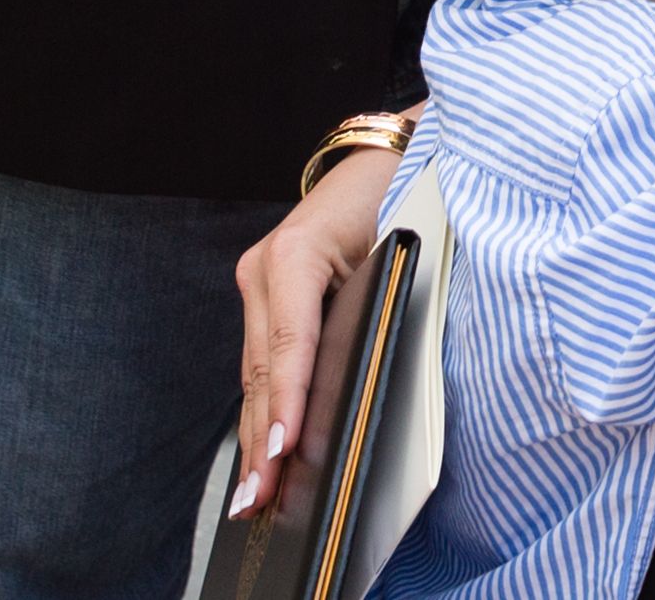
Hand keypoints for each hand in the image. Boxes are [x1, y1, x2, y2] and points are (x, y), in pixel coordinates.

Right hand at [231, 142, 401, 516]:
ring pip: (257, 371)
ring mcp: (257, 278)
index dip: (287, 403)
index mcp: (295, 253)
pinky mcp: (264, 291)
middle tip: (260, 499)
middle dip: (263, 438)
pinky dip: (264, 405)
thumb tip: (360, 383)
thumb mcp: (394, 247)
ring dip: (257, 432)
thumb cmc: (402, 194)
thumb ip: (373, 310)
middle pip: (265, 368)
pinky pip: (263, 358)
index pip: (290, 344)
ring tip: (253, 493)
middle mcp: (265, 266)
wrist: (384, 155)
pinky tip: (261, 449)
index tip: (283, 452)